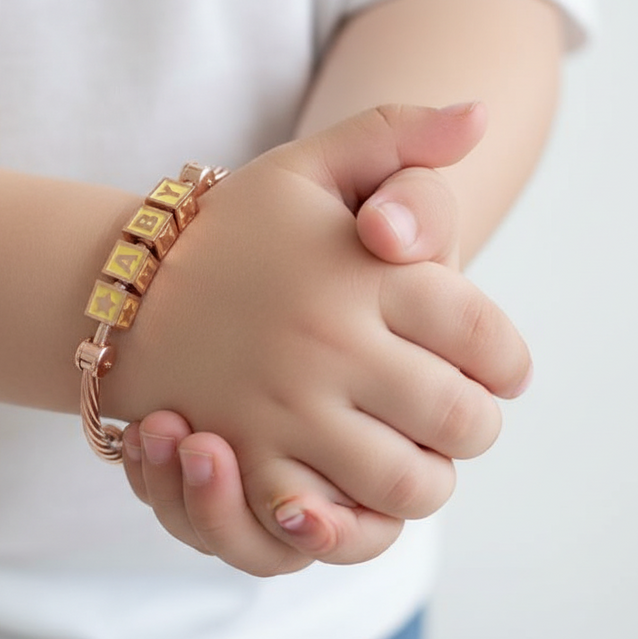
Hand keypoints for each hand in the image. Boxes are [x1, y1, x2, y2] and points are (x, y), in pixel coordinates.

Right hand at [110, 105, 529, 575]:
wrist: (128, 288)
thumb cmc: (232, 230)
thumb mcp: (305, 165)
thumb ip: (396, 134)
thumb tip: (480, 115)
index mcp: (359, 273)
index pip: (485, 337)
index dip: (509, 362)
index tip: (503, 371)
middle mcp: (328, 343)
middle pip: (461, 421)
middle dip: (474, 426)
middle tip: (462, 418)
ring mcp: (282, 409)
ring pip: (408, 485)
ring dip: (428, 478)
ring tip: (417, 457)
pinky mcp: (243, 460)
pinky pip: (328, 524)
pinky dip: (358, 523)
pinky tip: (359, 492)